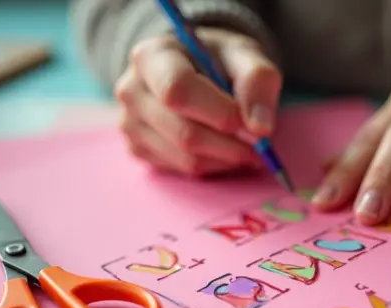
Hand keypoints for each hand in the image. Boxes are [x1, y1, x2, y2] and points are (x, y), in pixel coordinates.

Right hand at [114, 28, 281, 176]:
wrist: (192, 68)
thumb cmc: (217, 60)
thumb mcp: (244, 55)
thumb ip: (257, 81)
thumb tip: (260, 128)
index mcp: (152, 56)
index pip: (178, 91)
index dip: (219, 114)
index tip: (252, 124)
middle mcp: (131, 90)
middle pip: (183, 132)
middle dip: (230, 145)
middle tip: (260, 147)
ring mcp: (129, 123)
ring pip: (185, 158)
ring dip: (225, 159)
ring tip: (246, 147)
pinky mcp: (137, 149)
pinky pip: (182, 169)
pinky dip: (212, 165)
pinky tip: (222, 148)